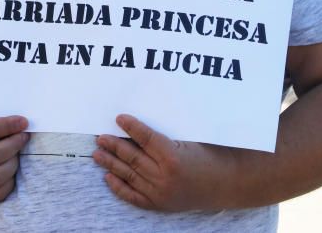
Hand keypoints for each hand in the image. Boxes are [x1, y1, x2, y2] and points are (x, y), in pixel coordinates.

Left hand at [92, 114, 220, 211]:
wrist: (224, 185)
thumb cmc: (209, 157)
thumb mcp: (189, 142)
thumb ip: (164, 138)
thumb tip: (138, 127)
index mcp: (173, 157)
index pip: (145, 139)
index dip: (131, 127)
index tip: (119, 118)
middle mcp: (164, 177)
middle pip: (132, 157)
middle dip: (114, 145)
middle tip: (100, 137)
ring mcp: (160, 193)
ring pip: (129, 175)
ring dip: (111, 163)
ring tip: (97, 154)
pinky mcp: (159, 205)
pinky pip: (133, 196)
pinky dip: (119, 187)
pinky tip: (107, 177)